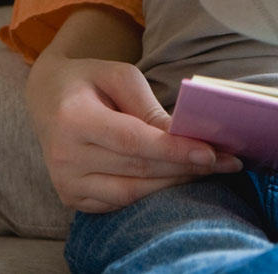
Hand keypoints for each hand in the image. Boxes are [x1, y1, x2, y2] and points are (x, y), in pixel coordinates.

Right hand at [25, 8, 241, 211]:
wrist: (48, 97)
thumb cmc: (92, 80)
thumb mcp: (121, 75)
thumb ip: (148, 106)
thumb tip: (181, 134)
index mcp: (75, 120)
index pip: (133, 141)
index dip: (173, 150)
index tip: (211, 153)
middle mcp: (65, 158)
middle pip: (137, 169)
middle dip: (187, 167)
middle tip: (229, 161)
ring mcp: (66, 183)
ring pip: (131, 192)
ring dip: (175, 183)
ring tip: (213, 171)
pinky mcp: (72, 197)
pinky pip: (120, 202)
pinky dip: (153, 193)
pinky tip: (181, 180)